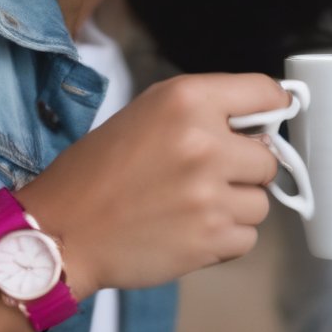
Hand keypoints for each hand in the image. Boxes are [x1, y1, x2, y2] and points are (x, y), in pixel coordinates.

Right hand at [16, 72, 288, 292]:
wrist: (62, 232)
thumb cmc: (99, 171)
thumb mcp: (148, 112)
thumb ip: (205, 110)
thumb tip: (261, 124)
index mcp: (188, 100)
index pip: (267, 92)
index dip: (269, 110)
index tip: (264, 124)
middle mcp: (206, 143)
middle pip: (269, 156)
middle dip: (244, 168)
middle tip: (207, 176)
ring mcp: (211, 195)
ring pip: (261, 202)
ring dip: (235, 206)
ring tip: (193, 206)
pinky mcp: (211, 239)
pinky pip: (248, 237)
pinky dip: (225, 238)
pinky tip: (190, 230)